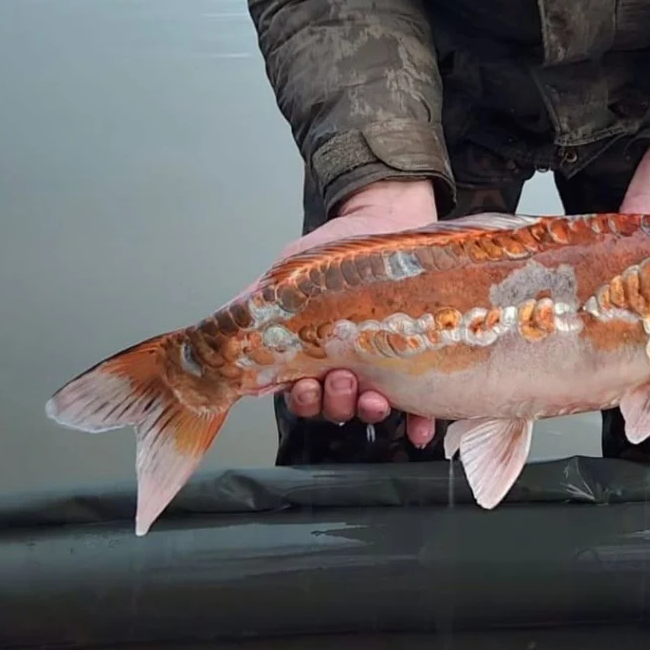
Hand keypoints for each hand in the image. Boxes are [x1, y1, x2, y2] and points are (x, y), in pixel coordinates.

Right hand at [280, 179, 438, 447]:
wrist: (386, 220)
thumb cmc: (336, 250)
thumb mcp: (290, 273)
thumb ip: (262, 303)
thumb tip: (227, 328)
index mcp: (314, 355)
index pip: (303, 395)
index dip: (304, 400)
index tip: (306, 386)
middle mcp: (348, 367)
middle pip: (337, 407)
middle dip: (337, 402)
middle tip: (343, 379)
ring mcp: (384, 368)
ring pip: (373, 407)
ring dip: (371, 411)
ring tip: (376, 398)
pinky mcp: (421, 364)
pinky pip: (422, 405)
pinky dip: (420, 423)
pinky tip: (419, 430)